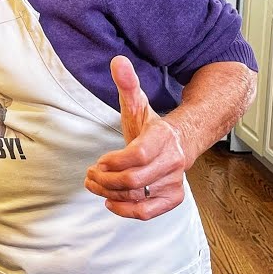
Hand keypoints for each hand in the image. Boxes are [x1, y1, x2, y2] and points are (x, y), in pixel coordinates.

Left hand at [85, 56, 190, 220]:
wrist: (181, 143)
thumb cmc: (152, 126)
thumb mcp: (138, 104)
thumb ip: (127, 84)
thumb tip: (117, 61)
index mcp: (163, 137)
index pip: (137, 155)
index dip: (114, 161)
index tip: (99, 161)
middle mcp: (172, 161)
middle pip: (133, 180)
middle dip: (105, 180)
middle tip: (90, 175)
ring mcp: (174, 181)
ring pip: (137, 196)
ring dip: (109, 194)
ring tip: (95, 184)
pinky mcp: (172, 198)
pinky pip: (148, 212)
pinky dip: (126, 211)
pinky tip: (110, 203)